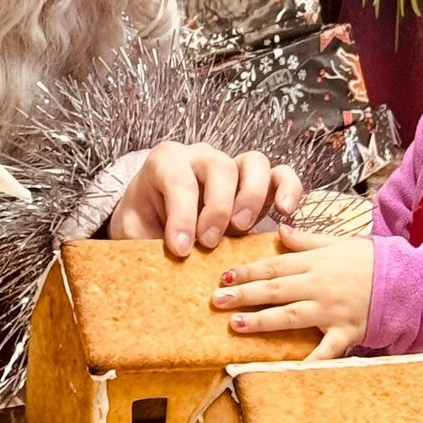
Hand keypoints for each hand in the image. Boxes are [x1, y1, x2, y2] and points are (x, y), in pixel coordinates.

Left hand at [108, 143, 301, 256]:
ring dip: (251, 197)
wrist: (155, 223)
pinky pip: (279, 174)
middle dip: (216, 207)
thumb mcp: (135, 234)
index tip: (179, 249)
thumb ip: (147, 244)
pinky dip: (288, 188)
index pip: (178, 179)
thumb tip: (168, 266)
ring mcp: (232, 166)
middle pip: (219, 165)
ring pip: (253, 163)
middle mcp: (200, 157)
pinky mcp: (257, 183)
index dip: (181, 215)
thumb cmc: (145, 227)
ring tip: (242, 229)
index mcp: (166, 162)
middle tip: (209, 242)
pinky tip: (285, 212)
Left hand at [210, 222, 372, 357]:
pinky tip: (291, 370)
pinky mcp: (346, 332)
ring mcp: (332, 310)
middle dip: (244, 295)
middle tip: (216, 300)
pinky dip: (311, 360)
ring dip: (262, 321)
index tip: (224, 277)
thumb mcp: (337, 243)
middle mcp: (319, 286)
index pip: (274, 267)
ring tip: (236, 325)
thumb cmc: (369, 261)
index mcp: (315, 263)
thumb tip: (280, 229)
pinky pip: (326, 349)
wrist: (405, 280)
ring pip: (291, 315)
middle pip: (275, 290)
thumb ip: (306, 240)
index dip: (248, 271)